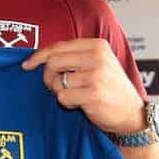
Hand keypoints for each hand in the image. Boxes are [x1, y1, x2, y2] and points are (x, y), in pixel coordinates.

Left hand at [22, 38, 145, 134]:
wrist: (131, 113)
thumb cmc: (108, 88)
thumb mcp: (95, 64)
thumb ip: (71, 56)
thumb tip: (35, 58)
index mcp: (97, 45)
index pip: (57, 47)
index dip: (38, 56)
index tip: (27, 65)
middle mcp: (97, 57)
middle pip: (52, 63)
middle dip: (48, 77)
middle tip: (58, 86)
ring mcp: (96, 75)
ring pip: (55, 82)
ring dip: (60, 92)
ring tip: (77, 94)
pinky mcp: (93, 94)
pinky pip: (62, 97)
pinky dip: (67, 103)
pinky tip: (82, 103)